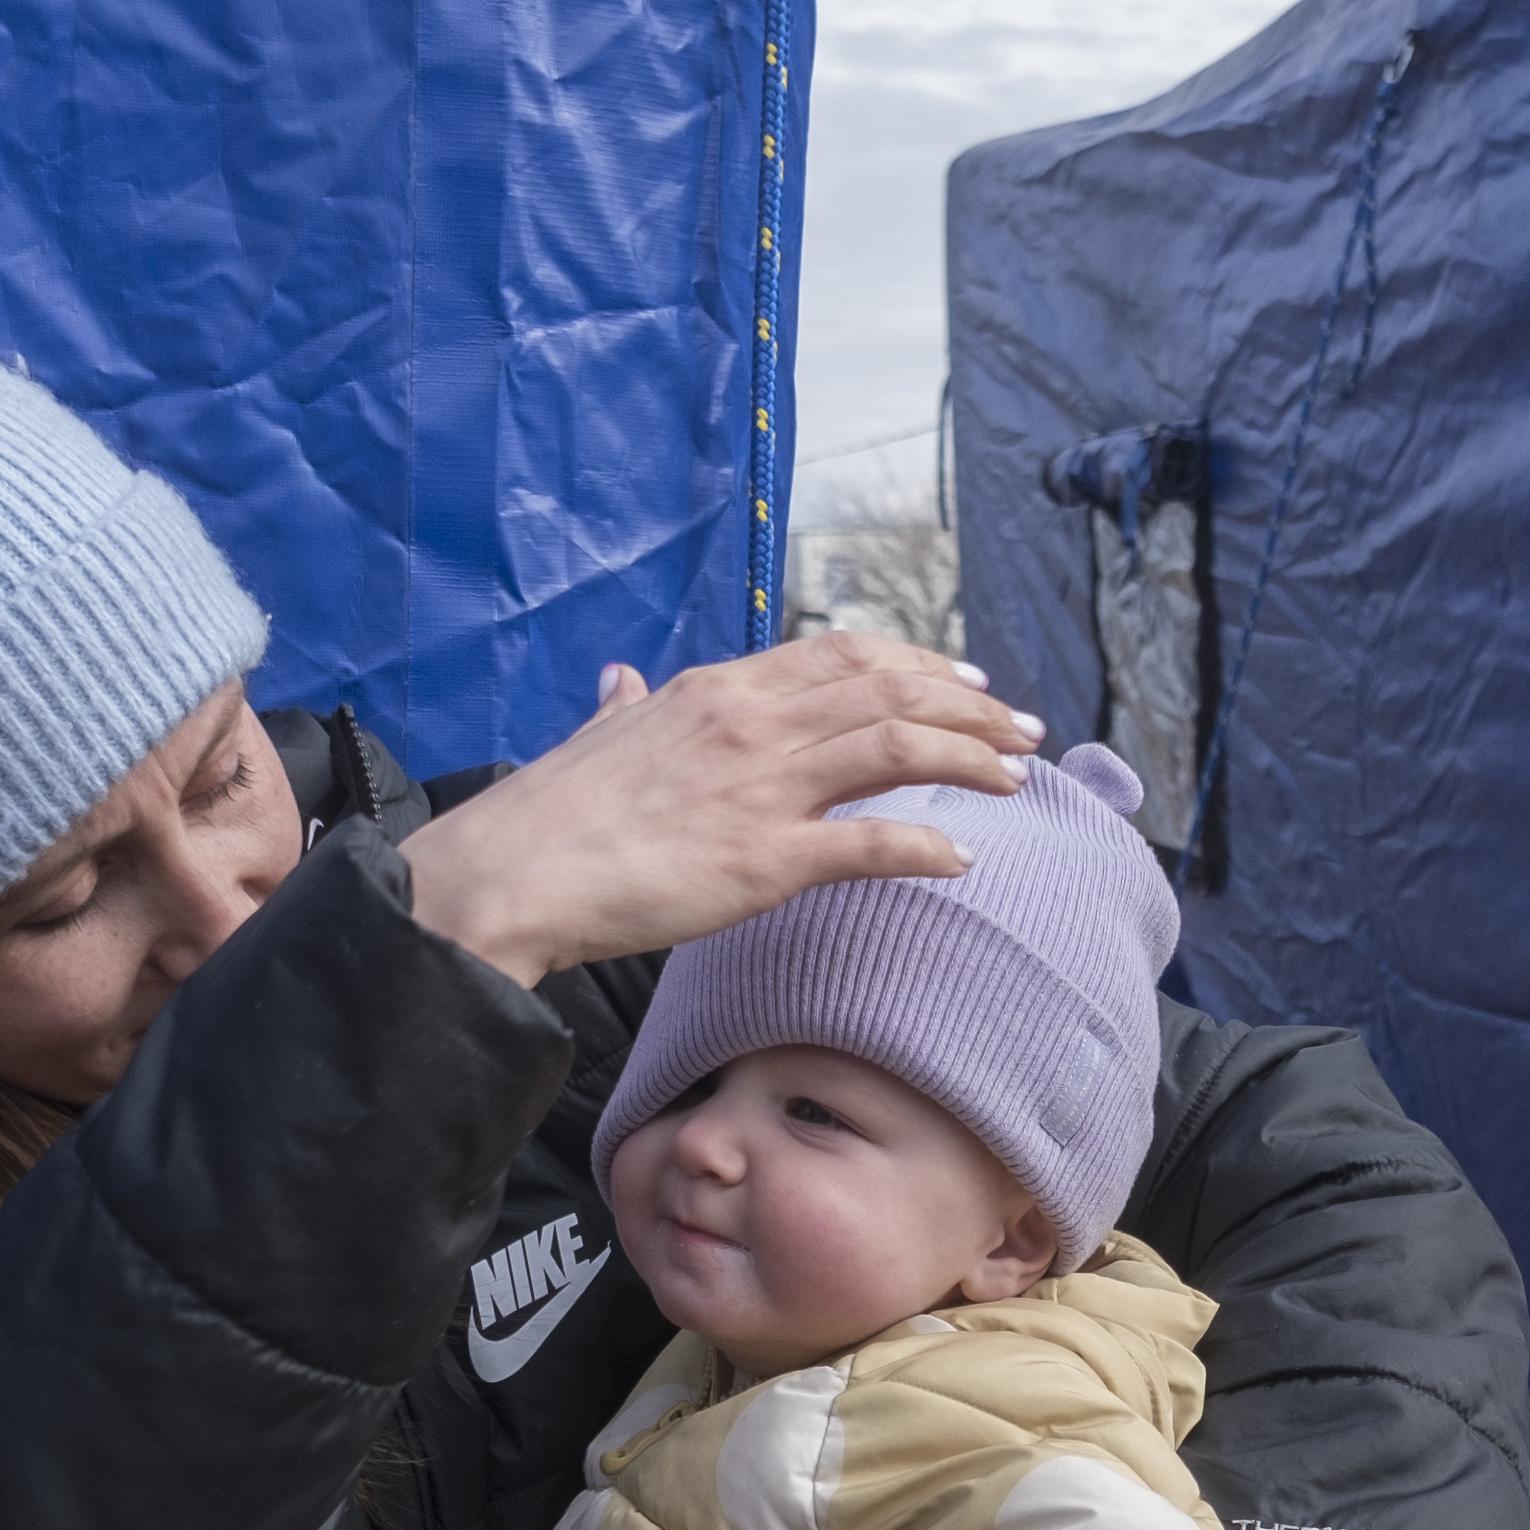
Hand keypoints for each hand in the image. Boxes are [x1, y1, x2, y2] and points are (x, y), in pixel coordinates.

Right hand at [398, 643, 1047, 986]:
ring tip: (1014, 775)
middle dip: (967, 705)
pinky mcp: (764, 860)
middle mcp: (750, 724)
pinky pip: (871, 842)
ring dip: (968, 757)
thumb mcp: (595, 737)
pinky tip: (961, 858)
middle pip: (887, 691)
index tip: (962, 680)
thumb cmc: (546, 816)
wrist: (510, 874)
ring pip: (896, 748)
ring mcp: (761, 789)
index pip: (841, 656)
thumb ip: (623, 708)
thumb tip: (621, 682)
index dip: (915, 663)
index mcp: (716, 691)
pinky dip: (927, 846)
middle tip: (1019, 727)